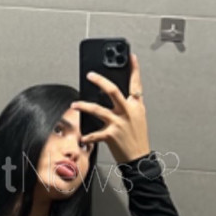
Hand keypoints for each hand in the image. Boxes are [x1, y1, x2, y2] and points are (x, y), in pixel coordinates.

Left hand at [70, 50, 150, 165]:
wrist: (139, 159)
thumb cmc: (137, 139)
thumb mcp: (138, 118)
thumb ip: (128, 105)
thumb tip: (115, 96)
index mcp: (136, 106)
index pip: (136, 84)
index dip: (134, 69)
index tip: (131, 56)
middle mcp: (128, 112)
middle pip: (113, 91)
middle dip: (100, 81)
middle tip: (90, 75)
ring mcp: (119, 123)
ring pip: (98, 109)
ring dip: (83, 106)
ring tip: (75, 104)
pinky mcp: (111, 135)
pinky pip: (94, 134)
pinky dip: (87, 136)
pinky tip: (81, 136)